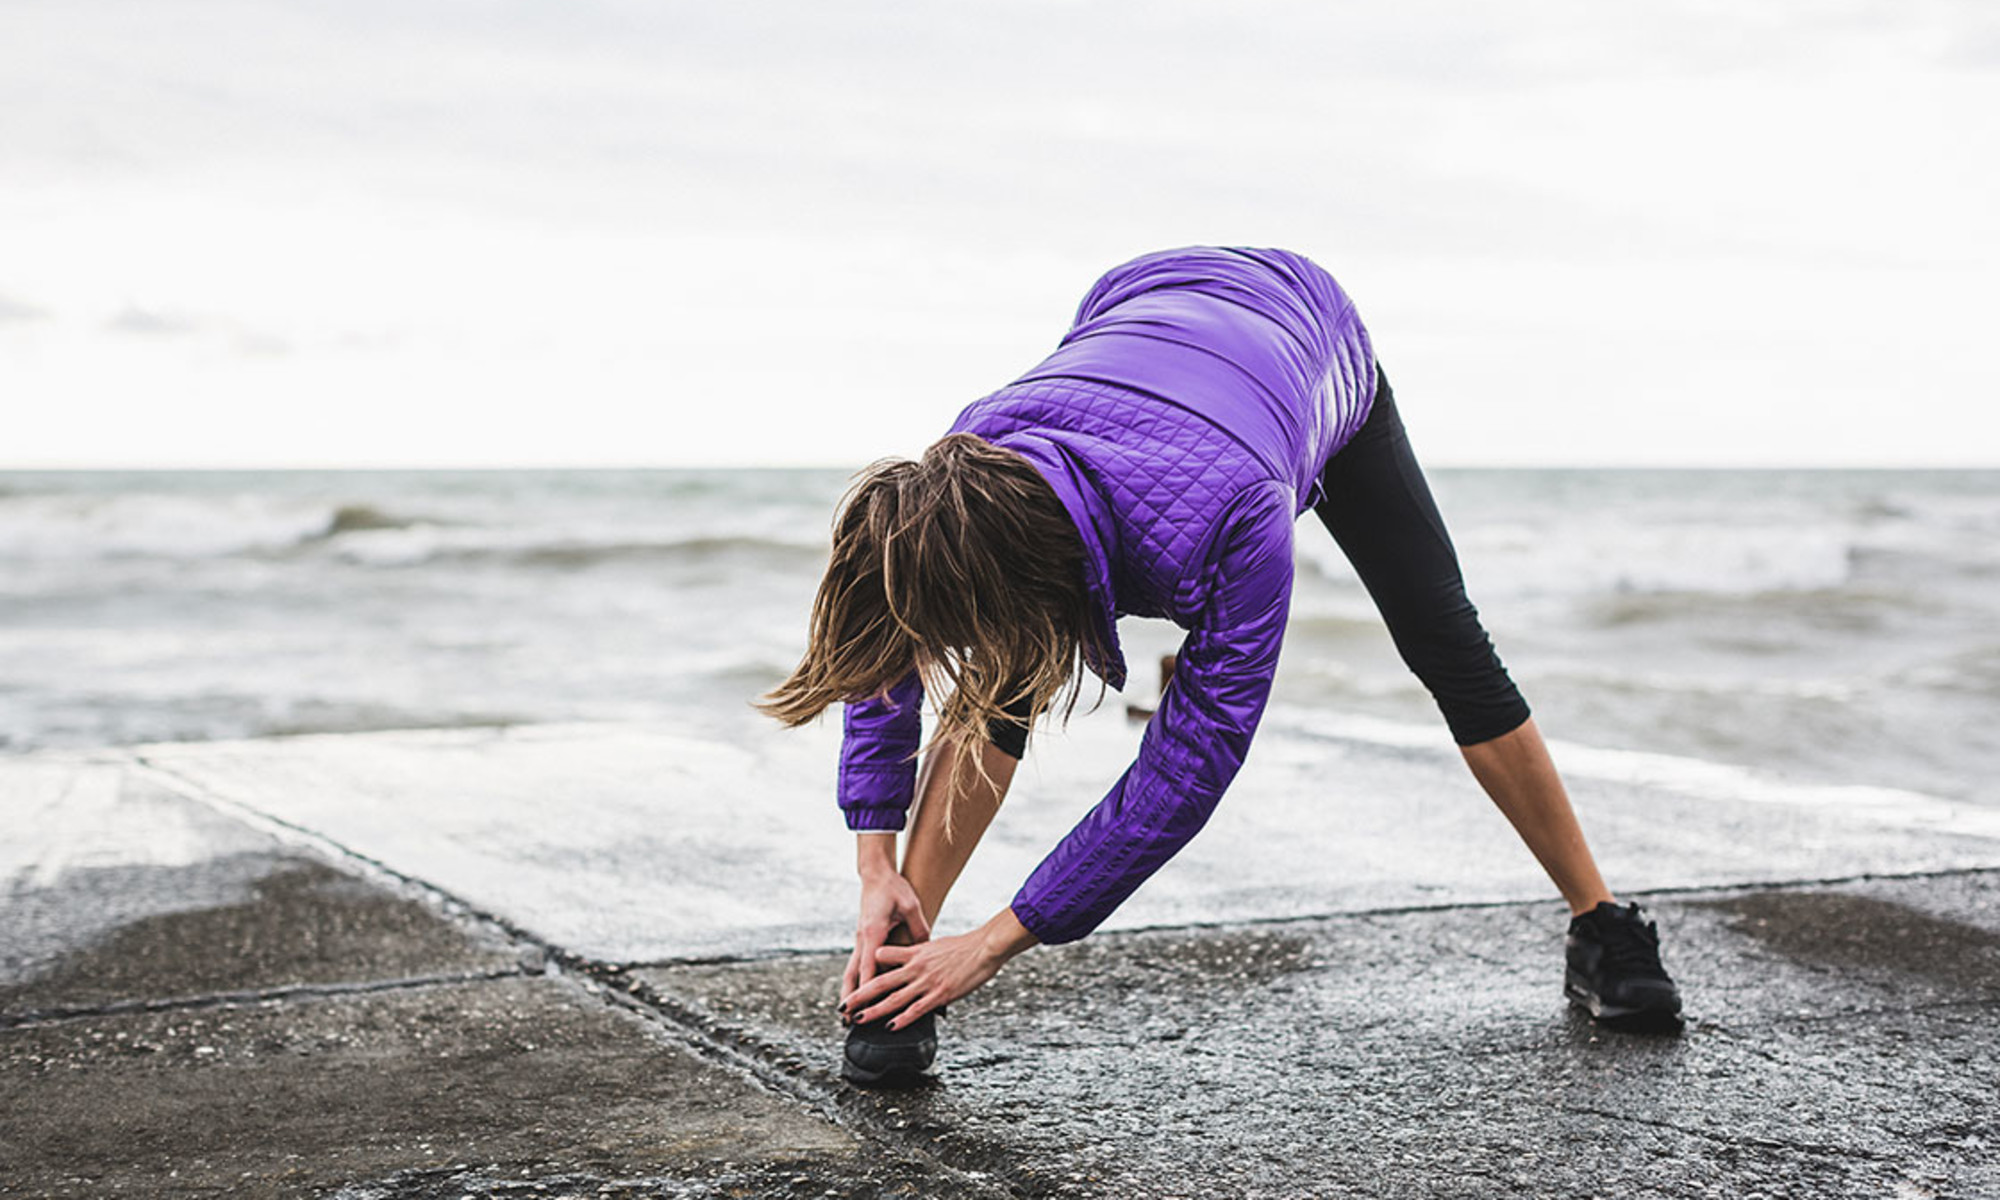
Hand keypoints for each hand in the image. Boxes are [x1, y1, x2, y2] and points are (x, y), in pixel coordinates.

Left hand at [840, 928, 1005, 1029]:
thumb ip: (918, 953)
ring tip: (858, 1019)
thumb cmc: (963, 947)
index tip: (852, 980)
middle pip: (881, 982)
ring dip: (874, 1011)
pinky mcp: (940, 994)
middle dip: (860, 995)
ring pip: (894, 998)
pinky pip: (916, 1009)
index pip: (883, 957)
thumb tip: (909, 960)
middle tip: (843, 1005)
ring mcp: (927, 982)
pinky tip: (890, 1027)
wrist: (984, 947)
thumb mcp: (935, 944)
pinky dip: (902, 1019)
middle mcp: (916, 967)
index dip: (867, 967)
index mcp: (914, 953)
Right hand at [842, 867, 932, 1005]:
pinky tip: (857, 992)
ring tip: (845, 1013)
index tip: (866, 1007)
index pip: (869, 966)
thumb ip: (918, 928)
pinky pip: (857, 963)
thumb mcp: (910, 906)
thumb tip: (927, 949)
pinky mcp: (863, 938)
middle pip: (853, 974)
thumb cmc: (894, 888)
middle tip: (846, 1019)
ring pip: (851, 971)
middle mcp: (863, 938)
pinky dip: (856, 980)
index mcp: (874, 932)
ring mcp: (860, 939)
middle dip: (850, 998)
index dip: (867, 989)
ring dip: (848, 992)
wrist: (876, 873)